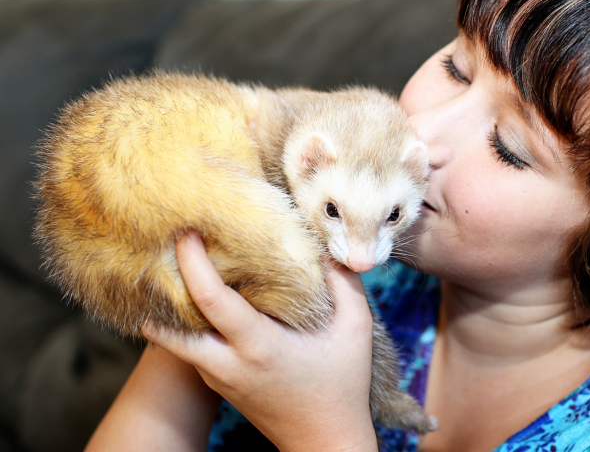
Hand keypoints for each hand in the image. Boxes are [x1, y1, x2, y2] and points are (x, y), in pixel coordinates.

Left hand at [142, 231, 377, 450]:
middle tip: (166, 247)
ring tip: (178, 267)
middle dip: (161, 285)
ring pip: (173, 340)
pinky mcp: (218, 385)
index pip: (211, 300)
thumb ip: (344, 282)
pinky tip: (198, 299)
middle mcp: (228, 365)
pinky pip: (187, 350)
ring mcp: (219, 379)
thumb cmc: (344, 383)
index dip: (193, 263)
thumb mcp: (356, 327)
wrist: (325, 442)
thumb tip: (326, 243)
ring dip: (169, 305)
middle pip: (168, 327)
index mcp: (259, 347)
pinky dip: (184, 324)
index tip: (186, 232)